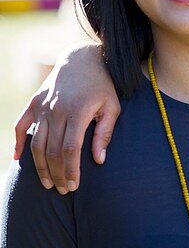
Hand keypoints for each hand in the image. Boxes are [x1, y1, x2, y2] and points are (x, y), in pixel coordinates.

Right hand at [12, 44, 119, 194]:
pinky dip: (18, 143)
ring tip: (47, 182)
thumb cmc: (102, 85)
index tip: (74, 186)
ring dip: (39, 166)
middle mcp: (57, 110)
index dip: (70, 170)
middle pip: (52, 151)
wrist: (82, 58)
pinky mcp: (33, 103)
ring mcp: (42, 107)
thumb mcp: (112, 106)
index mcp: (79, 111)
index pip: (71, 149)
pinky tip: (18, 160)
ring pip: (36, 144)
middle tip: (62, 190)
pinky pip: (20, 126)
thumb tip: (99, 160)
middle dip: (56, 174)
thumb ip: (105, 133)